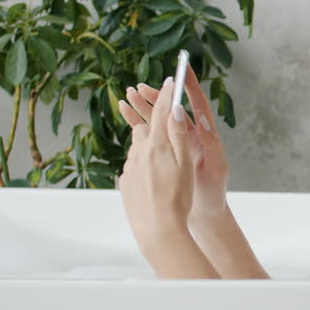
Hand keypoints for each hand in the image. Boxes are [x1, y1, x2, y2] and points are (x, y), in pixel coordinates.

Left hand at [117, 77, 200, 258]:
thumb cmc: (177, 199)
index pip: (163, 112)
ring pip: (139, 146)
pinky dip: (144, 162)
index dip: (169, 94)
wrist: (158, 230)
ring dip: (150, 141)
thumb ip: (179, 136)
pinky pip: (135, 164)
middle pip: (147, 126)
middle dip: (156, 117)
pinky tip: (155, 175)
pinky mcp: (125, 181)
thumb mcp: (184, 165)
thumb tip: (175, 108)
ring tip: (163, 152)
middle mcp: (138, 152)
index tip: (173, 79)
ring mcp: (129, 167)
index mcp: (156, 145)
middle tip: (166, 112)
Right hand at [128, 64, 229, 219]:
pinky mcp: (165, 155)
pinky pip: (149, 134)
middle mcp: (190, 136)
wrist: (204, 214)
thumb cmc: (213, 192)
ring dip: (144, 106)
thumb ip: (210, 143)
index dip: (190, 85)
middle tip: (140, 88)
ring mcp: (176, 145)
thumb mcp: (216, 166)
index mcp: (204, 136)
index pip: (197, 105)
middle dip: (157, 96)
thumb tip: (202, 118)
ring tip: (130, 94)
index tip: (183, 67)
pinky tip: (125, 112)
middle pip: (172, 109)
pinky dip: (137, 123)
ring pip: (158, 119)